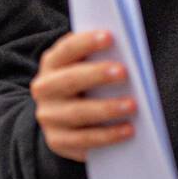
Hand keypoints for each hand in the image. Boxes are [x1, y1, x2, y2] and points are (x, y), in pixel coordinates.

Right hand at [31, 29, 136, 161]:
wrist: (62, 117)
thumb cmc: (86, 82)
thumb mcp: (86, 65)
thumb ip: (99, 57)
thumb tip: (128, 53)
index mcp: (52, 63)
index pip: (67, 49)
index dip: (87, 42)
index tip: (110, 37)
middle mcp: (44, 89)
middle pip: (70, 80)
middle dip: (97, 75)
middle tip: (124, 72)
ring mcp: (48, 116)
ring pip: (77, 113)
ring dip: (107, 109)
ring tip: (133, 105)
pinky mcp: (57, 141)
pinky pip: (83, 140)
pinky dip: (107, 135)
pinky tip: (128, 130)